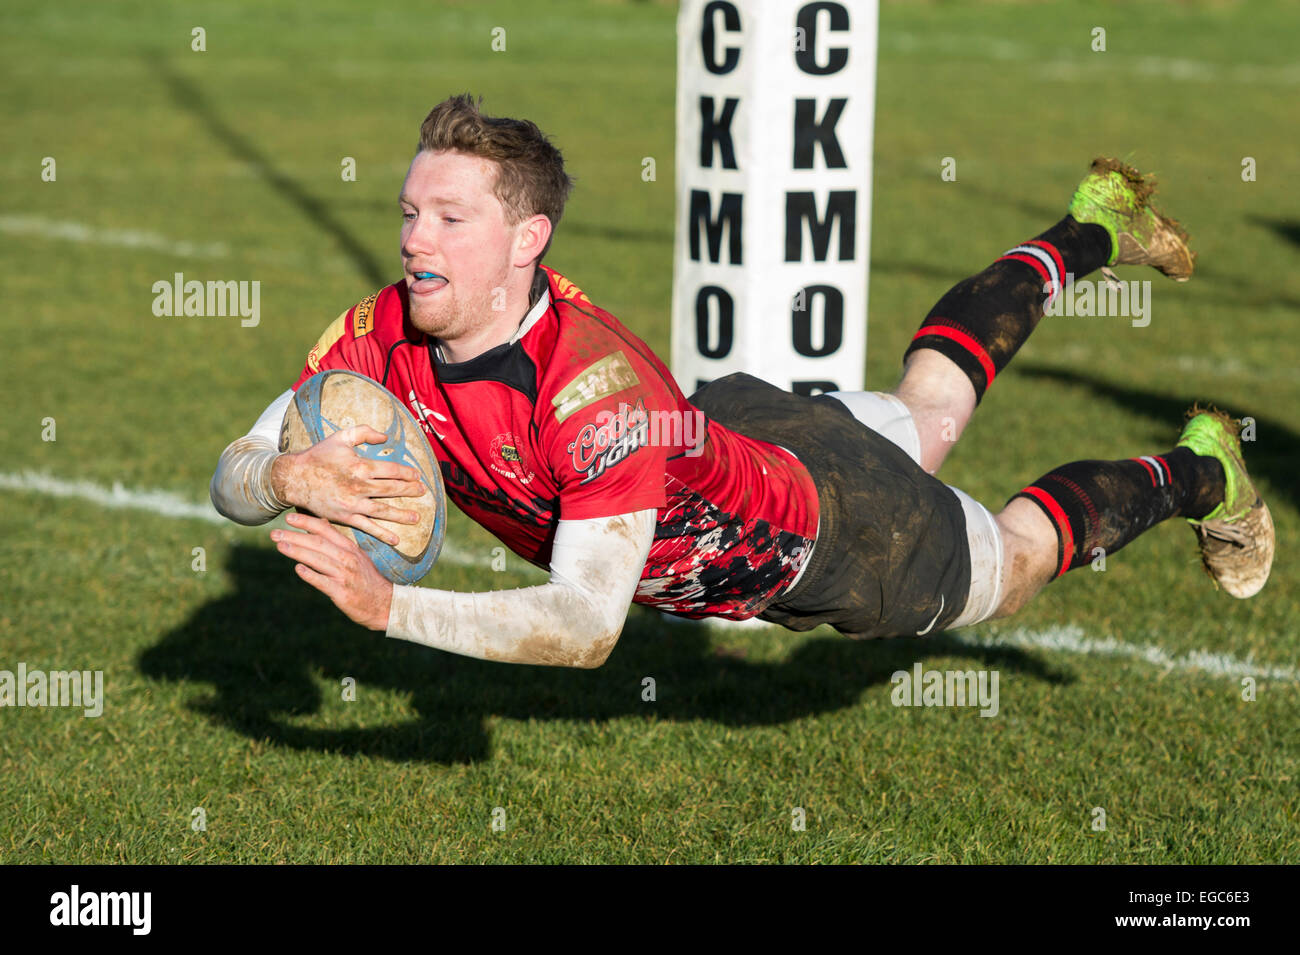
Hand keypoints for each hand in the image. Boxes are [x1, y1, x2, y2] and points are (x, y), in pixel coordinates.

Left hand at [271, 513, 393, 629]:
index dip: (307, 523)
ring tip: (280, 546)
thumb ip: (338, 541)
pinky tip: (298, 569)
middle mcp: (348, 559)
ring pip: (318, 560)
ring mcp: (345, 575)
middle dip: (295, 537)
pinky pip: (324, 582)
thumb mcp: (357, 556)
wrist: (385, 603)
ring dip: (298, 552)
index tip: (289, 518)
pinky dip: (311, 575)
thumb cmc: (367, 579)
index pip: (326, 531)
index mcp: (350, 549)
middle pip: (319, 544)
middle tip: (275, 534)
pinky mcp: (342, 592)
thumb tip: (321, 523)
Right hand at [272, 425, 423, 544]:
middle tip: (422, 492)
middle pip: (392, 489)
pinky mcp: (344, 517)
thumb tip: (385, 437)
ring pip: (383, 510)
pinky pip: (366, 526)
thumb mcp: (340, 437)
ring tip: (417, 518)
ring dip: (401, 515)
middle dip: (409, 491)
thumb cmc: (318, 455)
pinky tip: (395, 539)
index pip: (392, 471)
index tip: (417, 476)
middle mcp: (359, 486)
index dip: (407, 473)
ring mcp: (352, 503)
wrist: (293, 477)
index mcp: (360, 466)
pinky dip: (382, 533)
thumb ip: (364, 432)